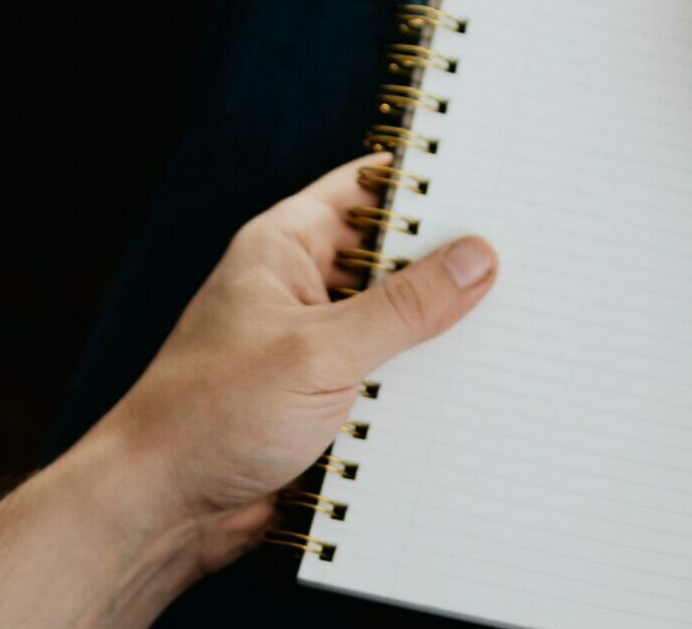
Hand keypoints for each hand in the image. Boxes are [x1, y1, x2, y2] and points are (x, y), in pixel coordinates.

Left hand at [81, 153, 497, 569]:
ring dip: (439, 337)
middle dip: (449, 268)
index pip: (370, 190)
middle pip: (392, 260)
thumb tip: (474, 258)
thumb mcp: (321, 351)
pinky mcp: (324, 401)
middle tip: (527, 266)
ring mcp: (313, 346)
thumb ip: (402, 307)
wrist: (164, 507)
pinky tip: (473, 396)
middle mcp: (300, 289)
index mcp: (286, 248)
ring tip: (515, 333)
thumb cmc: (212, 414)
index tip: (498, 185)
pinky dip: (422, 389)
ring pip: (396, 326)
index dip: (428, 184)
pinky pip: (388, 382)